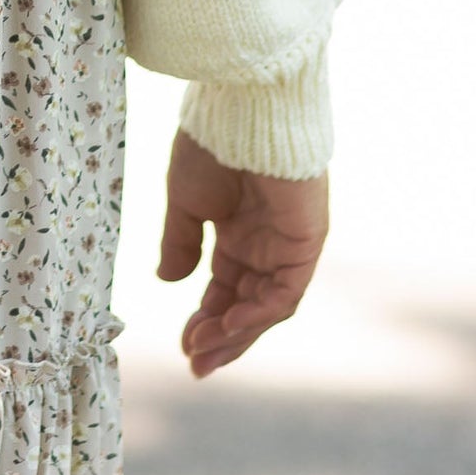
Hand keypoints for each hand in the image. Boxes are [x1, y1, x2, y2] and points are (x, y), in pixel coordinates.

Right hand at [156, 128, 329, 377]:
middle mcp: (266, 241)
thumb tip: (169, 280)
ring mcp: (288, 243)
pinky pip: (284, 292)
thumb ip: (180, 241)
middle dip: (222, 337)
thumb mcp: (186, 200)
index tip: (184, 345)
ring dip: (236, 332)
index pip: (225, 286)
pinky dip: (257, 313)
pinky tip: (228, 326)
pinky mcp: (306, 242)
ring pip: (265, 305)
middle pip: (246, 303)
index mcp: (238, 229)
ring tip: (204, 353)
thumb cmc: (211, 144)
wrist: (243, 109)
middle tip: (196, 365)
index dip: (206, 318)